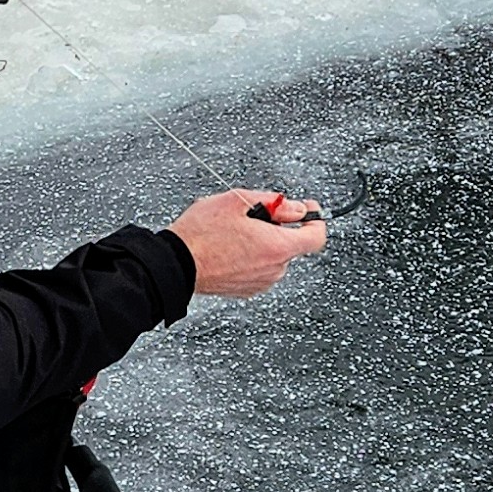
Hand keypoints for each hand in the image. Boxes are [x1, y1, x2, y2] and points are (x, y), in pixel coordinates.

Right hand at [171, 189, 328, 298]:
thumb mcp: (237, 201)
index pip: (316, 237)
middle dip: (279, 228)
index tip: (307, 210)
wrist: (175, 263)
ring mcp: (260, 282)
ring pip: (275, 257)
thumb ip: (275, 203)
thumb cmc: (200, 234)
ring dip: (263, 243)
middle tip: (254, 216)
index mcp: (277, 246)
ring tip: (235, 233)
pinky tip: (230, 248)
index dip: (316, 220)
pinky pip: (260, 269)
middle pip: (292, 245)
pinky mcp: (247, 290)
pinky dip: (252, 257)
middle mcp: (274, 269)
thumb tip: (296, 208)